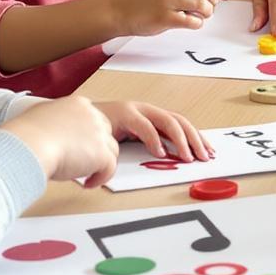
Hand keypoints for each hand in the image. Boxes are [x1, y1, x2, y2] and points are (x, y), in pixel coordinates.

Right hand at [6, 96, 121, 185]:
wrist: (30, 144)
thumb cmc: (26, 135)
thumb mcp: (40, 116)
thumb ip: (53, 121)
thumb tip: (50, 133)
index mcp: (78, 104)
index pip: (92, 119)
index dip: (87, 135)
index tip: (80, 147)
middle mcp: (92, 116)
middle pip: (106, 133)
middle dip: (97, 148)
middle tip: (84, 161)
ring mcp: (99, 134)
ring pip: (111, 150)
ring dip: (100, 164)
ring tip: (85, 173)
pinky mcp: (102, 154)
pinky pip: (110, 168)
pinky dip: (101, 178)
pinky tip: (88, 183)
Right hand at [93, 99, 212, 164]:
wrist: (68, 127)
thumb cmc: (94, 139)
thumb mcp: (124, 148)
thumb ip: (141, 153)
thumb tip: (161, 165)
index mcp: (147, 117)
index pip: (178, 125)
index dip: (195, 138)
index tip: (207, 153)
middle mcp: (144, 110)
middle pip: (179, 121)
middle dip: (195, 139)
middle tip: (205, 157)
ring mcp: (135, 109)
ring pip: (168, 120)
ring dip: (181, 139)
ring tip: (188, 156)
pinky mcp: (123, 113)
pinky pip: (145, 125)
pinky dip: (154, 139)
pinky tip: (161, 153)